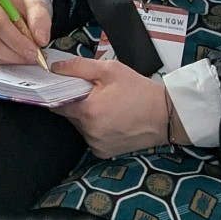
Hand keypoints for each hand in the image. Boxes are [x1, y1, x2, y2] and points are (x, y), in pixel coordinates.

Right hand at [0, 0, 50, 64]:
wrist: (11, 11)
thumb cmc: (20, 8)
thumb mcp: (35, 5)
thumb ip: (40, 18)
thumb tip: (40, 39)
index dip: (16, 40)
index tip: (34, 50)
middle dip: (14, 53)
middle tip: (32, 58)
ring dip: (10, 60)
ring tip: (27, 58)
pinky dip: (4, 63)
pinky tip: (16, 58)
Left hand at [51, 58, 168, 157]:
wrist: (165, 115)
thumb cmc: (138, 90)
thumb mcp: (110, 70)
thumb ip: (79, 67)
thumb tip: (56, 67)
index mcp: (87, 110)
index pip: (56, 102)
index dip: (59, 91)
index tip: (65, 84)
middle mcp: (88, 131)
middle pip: (68, 114)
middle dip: (76, 102)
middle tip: (93, 92)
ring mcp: (95, 144)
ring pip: (79, 126)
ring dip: (85, 115)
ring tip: (106, 105)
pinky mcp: (103, 152)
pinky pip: (90, 137)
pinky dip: (95, 128)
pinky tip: (110, 118)